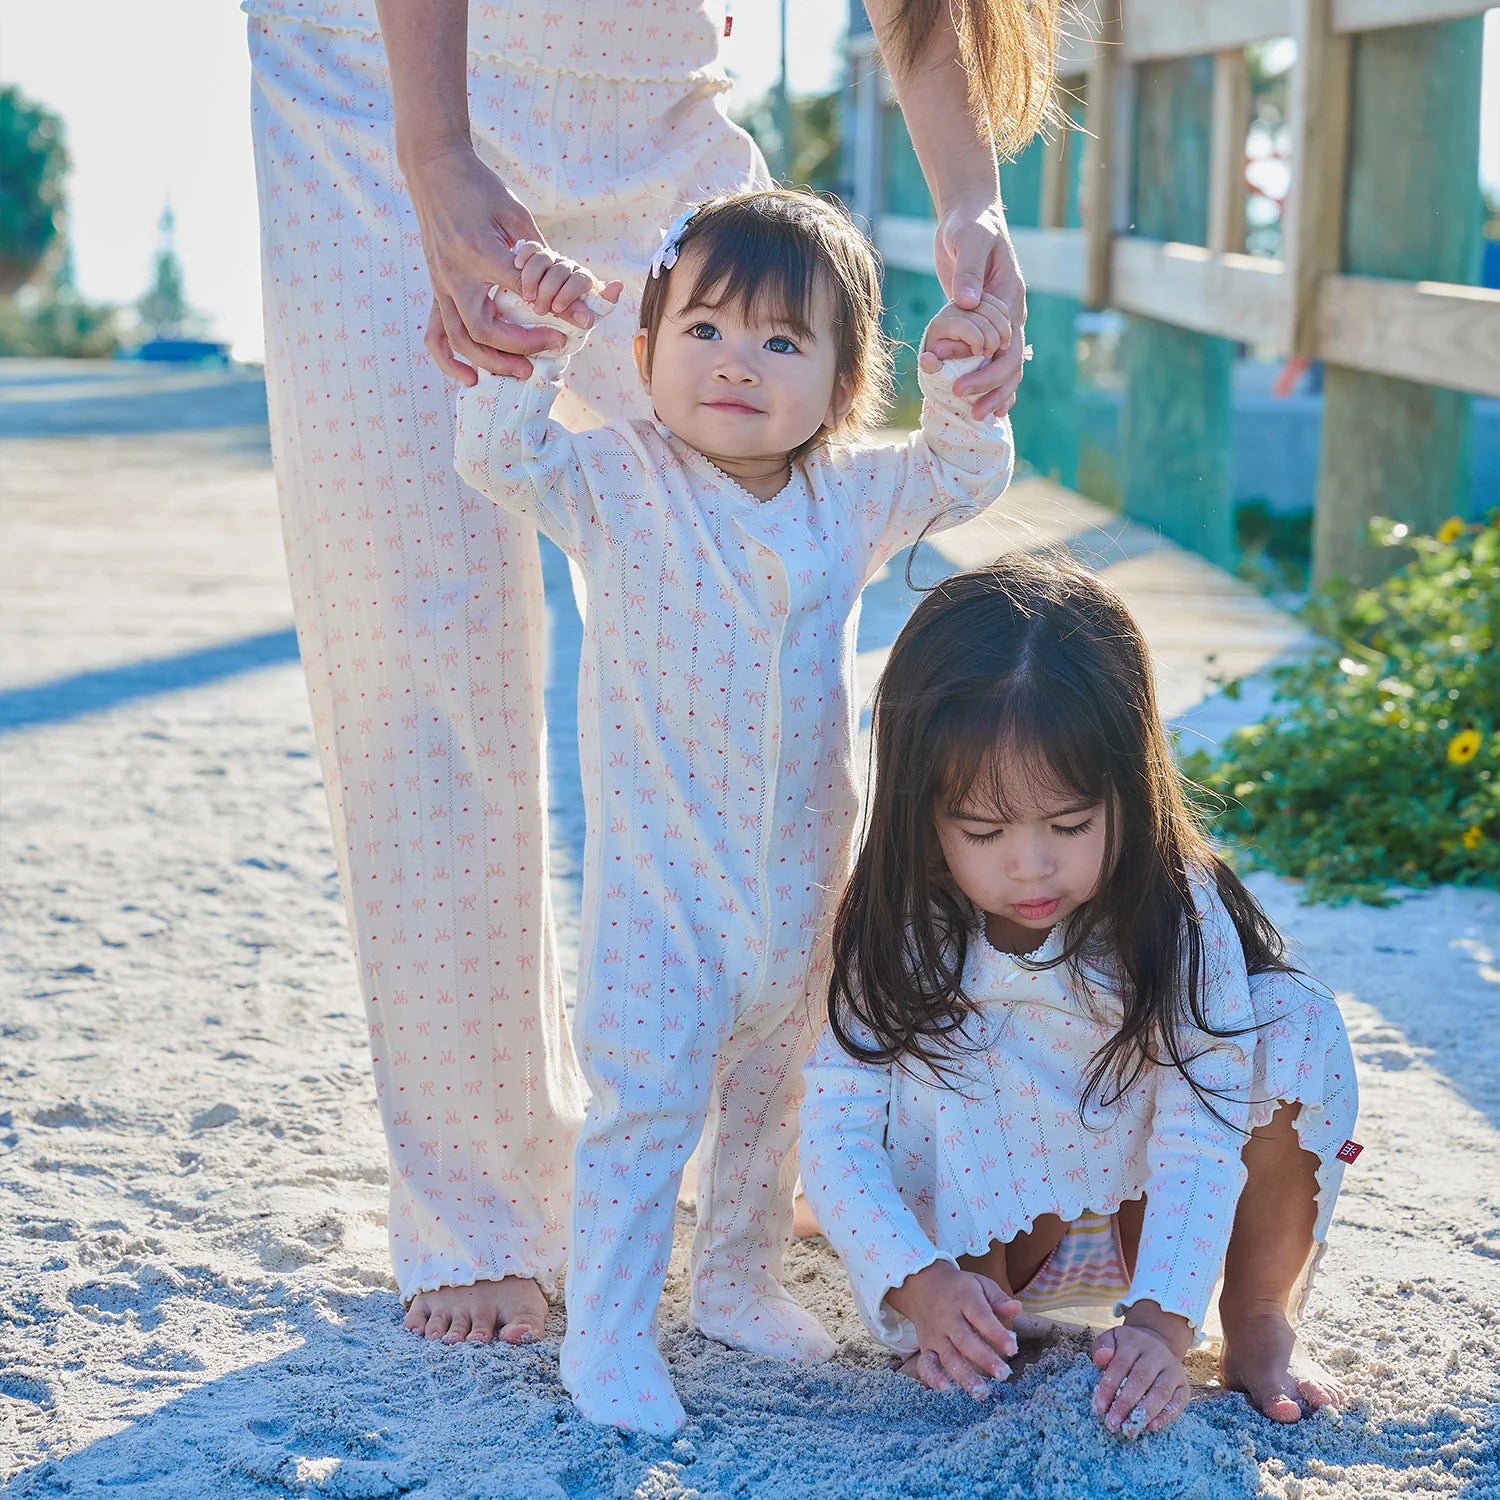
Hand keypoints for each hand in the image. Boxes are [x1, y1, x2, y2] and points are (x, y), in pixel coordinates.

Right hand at [402, 145, 606, 385]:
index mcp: (479, 250)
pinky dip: (449, 362)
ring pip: (461, 340)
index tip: (581, 321)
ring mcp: (440, 284)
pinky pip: (435, 336)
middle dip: (523, 346)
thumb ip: (538, 251)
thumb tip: (567, 285)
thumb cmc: (478, 185)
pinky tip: (470, 379)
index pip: (523, 292)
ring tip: (523, 371)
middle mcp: (455, 273)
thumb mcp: (514, 211)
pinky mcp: (434, 288)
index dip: (556, 311)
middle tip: (555, 347)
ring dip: (492, 362)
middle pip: (486, 329)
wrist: (432, 168)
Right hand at [885, 1260, 1019, 1398]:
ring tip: (981, 1392)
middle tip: (1003, 1375)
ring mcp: (936, 1335)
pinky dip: (933, 1377)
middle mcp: (948, 1318)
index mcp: (964, 1300)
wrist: (922, 1284)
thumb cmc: (959, 1288)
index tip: (1013, 1348)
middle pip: (965, 1340)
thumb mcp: (980, 1284)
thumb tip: (1018, 1309)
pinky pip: (926, 1364)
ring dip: (964, 1376)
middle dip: (984, 1359)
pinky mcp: (926, 1347)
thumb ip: (998, 1298)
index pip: (981, 1316)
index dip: (996, 1333)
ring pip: (948, 1357)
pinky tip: (946, 1389)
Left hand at [932, 199, 1027, 420]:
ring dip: (994, 392)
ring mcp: (1001, 320)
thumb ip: (969, 272)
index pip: (1006, 346)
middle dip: (992, 390)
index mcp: (1011, 297)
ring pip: (1006, 365)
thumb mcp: (970, 242)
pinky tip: (983, 403)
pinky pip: (992, 357)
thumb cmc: (971, 226)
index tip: (960, 386)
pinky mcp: (985, 322)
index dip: (987, 371)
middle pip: (1011, 363)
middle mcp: (1011, 313)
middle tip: (969, 411)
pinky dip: (990, 381)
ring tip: (976, 416)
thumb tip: (967, 304)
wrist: (970, 216)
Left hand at [1091, 1319, 1191, 1436]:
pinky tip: (1150, 1427)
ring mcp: (1173, 1369)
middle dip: (1125, 1403)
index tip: (1099, 1407)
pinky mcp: (1184, 1386)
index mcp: (1135, 1341)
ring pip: (1160, 1392)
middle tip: (1113, 1423)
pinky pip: (1178, 1402)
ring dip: (1144, 1413)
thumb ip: (1103, 1347)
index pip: (1120, 1364)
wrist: (1155, 1347)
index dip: (1109, 1386)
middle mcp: (1157, 1353)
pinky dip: (1165, 1417)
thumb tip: (1101, 1358)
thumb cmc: (1126, 1349)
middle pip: (1141, 1379)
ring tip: (1129, 1429)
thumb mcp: (1112, 1341)